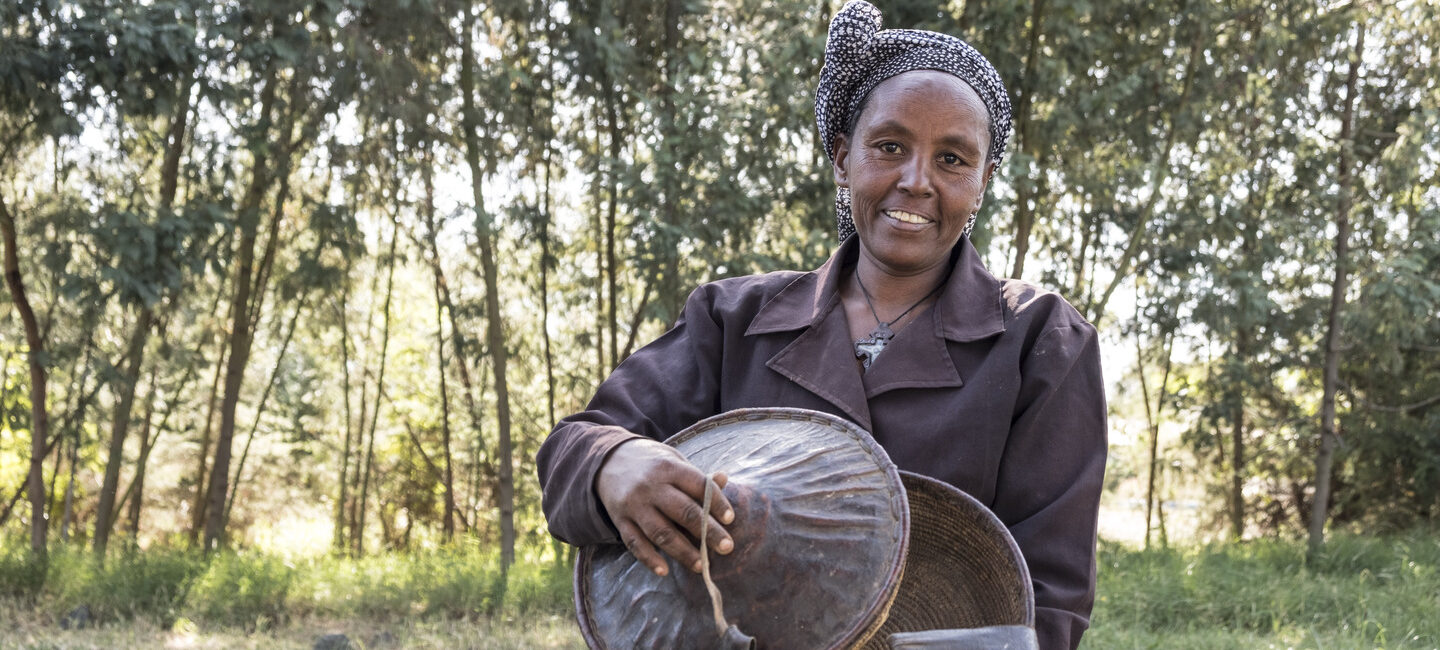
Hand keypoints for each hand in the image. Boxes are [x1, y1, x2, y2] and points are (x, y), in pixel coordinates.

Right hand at [596, 438, 735, 576]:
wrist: (607, 462)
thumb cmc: (651, 464)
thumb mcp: (673, 461)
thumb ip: (696, 476)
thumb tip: (724, 479)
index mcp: (669, 467)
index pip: (698, 485)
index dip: (716, 502)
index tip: (730, 519)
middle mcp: (651, 486)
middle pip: (683, 511)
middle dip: (707, 532)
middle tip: (726, 547)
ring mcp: (634, 505)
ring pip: (661, 532)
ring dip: (683, 551)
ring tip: (701, 566)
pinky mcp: (621, 520)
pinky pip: (634, 543)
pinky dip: (649, 558)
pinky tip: (664, 571)